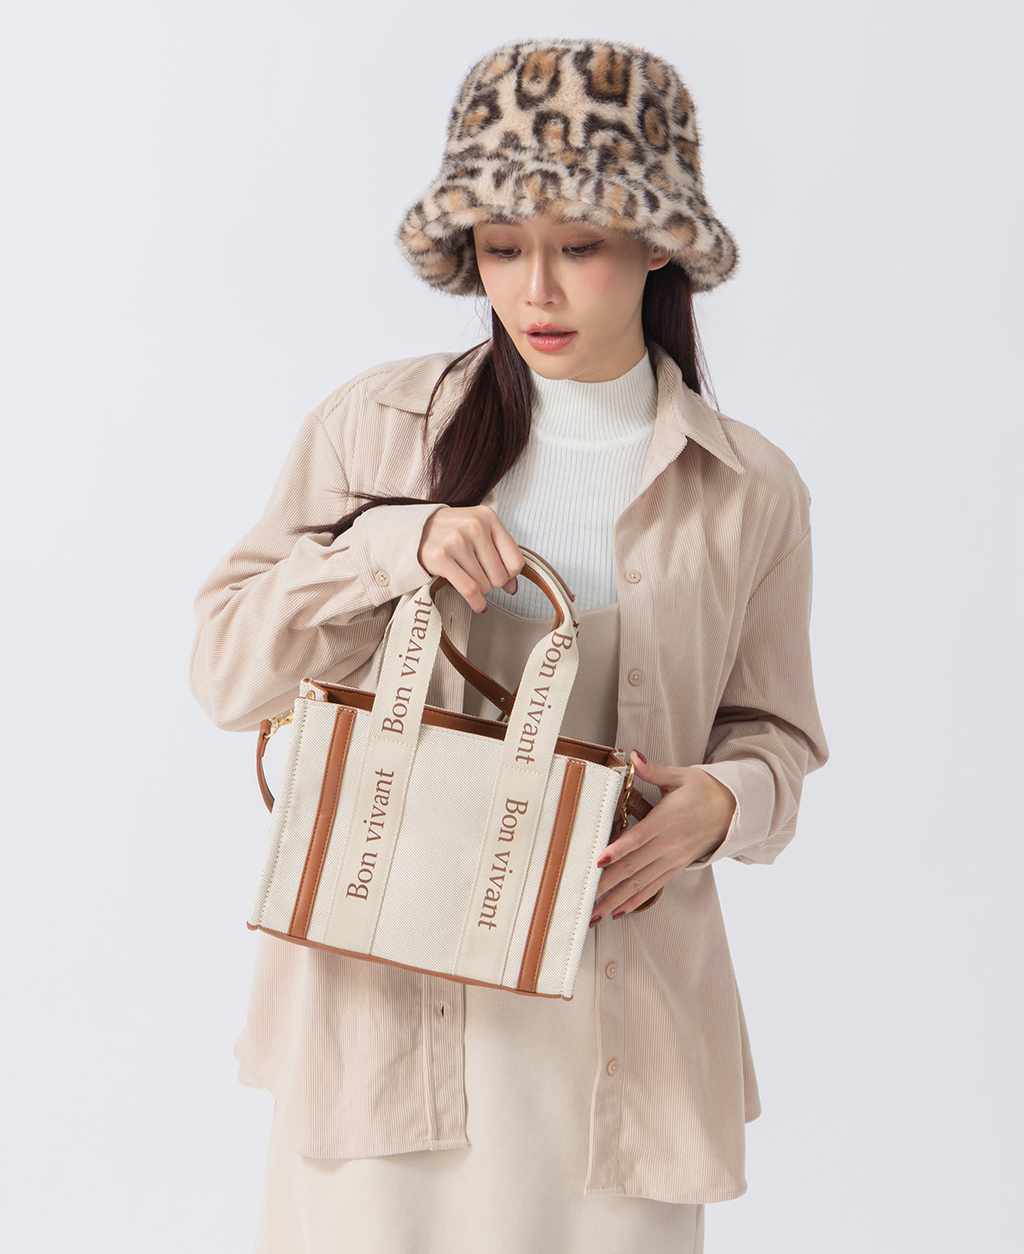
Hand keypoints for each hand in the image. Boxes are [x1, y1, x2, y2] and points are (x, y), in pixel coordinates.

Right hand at [417, 505, 523, 612]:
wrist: (412, 531)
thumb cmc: (448, 533)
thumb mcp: (477, 534)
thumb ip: (499, 556)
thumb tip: (512, 587)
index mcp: (487, 517)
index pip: (516, 561)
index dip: (509, 574)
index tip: (499, 575)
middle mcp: (473, 525)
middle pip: (500, 576)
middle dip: (491, 583)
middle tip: (478, 577)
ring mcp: (456, 541)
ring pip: (484, 585)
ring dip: (479, 590)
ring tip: (467, 579)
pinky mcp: (441, 557)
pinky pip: (469, 590)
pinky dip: (476, 602)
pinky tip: (477, 604)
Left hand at [590, 752, 736, 924]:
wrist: (734, 812)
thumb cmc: (705, 791)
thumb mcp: (681, 776)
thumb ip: (654, 770)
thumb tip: (635, 756)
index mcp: (668, 819)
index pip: (639, 837)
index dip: (619, 849)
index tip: (599, 860)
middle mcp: (669, 844)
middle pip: (634, 866)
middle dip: (608, 883)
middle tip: (585, 894)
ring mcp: (672, 859)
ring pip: (641, 883)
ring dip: (616, 899)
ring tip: (595, 913)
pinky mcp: (675, 867)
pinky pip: (653, 887)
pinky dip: (635, 901)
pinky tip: (618, 911)